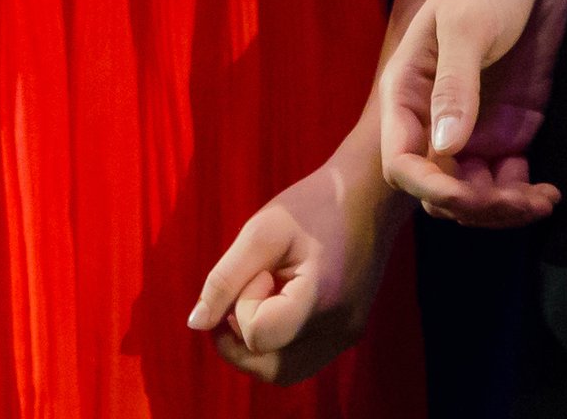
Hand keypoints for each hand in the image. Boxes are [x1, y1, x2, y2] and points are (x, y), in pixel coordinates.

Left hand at [186, 138, 396, 382]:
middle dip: (242, 338)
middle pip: (270, 367)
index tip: (260, 271)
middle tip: (245, 292)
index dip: (244, 306)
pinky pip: (302, 360)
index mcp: (320, 298)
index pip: (259, 335)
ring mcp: (347, 335)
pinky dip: (279, 346)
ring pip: (285, 372)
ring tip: (260, 300)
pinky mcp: (349, 334)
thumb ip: (225, 278)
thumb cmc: (314, 205)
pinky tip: (278, 306)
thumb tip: (197, 324)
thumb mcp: (262, 230)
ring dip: (259, 347)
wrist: (370, 195)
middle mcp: (338, 328)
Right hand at [379, 0, 566, 225]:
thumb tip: (445, 149)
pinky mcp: (507, 129)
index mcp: (408, 95)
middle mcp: (434, 121)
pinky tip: (549, 193)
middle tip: (521, 201)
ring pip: (474, 195)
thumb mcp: (469, 27)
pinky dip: (523, 195)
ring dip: (503, 209)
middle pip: (440, 190)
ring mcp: (472, 129)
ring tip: (543, 200)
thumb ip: (456, 86)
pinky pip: (506, 181)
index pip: (404, 163)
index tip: (471, 195)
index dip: (432, 188)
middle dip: (476, 206)